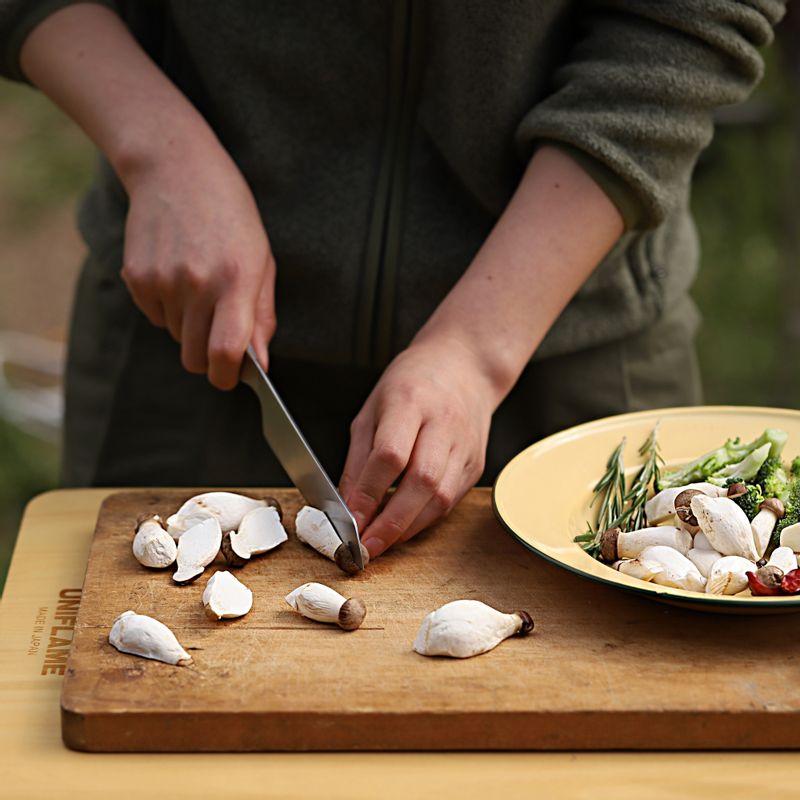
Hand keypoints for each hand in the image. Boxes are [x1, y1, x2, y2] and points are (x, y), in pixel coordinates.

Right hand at [120, 139, 275, 388]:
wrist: (176, 169)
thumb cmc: (232, 216)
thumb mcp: (263, 261)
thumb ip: (262, 315)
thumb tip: (260, 361)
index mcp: (235, 280)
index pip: (225, 352)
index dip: (227, 376)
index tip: (230, 377)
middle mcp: (196, 283)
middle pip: (194, 357)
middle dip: (208, 358)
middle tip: (219, 334)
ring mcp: (161, 280)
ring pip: (176, 337)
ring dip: (190, 326)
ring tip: (201, 286)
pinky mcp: (136, 276)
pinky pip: (156, 317)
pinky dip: (168, 308)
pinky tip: (178, 274)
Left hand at [340, 337, 498, 557]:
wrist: (464, 367)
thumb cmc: (412, 384)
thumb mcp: (372, 410)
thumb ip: (358, 459)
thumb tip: (345, 506)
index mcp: (411, 402)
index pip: (391, 455)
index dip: (369, 493)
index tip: (350, 522)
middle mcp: (444, 424)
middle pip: (422, 482)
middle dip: (392, 522)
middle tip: (366, 548)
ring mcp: (465, 446)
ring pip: (441, 498)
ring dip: (409, 528)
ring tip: (381, 543)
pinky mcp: (476, 464)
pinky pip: (451, 501)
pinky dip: (425, 519)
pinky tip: (405, 526)